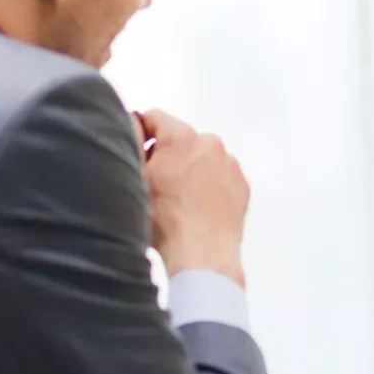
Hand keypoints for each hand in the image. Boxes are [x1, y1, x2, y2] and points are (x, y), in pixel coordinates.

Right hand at [137, 109, 248, 284]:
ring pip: (201, 156)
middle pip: (180, 138)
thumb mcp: (135, 178)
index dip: (141, 134)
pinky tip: (197, 206)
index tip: (138, 157)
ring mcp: (229, 164)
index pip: (154, 117)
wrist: (201, 256)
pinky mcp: (241, 184)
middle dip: (167, 154)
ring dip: (189, 168)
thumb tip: (132, 119)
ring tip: (179, 199)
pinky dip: (208, 183)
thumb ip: (131, 140)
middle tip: (157, 184)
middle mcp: (210, 144)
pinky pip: (219, 174)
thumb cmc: (164, 221)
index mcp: (181, 137)